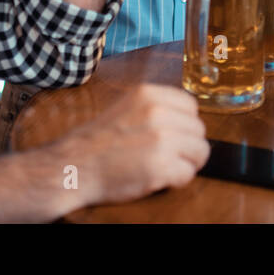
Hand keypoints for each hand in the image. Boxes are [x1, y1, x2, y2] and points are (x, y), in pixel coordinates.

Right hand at [53, 84, 209, 206]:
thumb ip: (156, 107)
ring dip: (186, 163)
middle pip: (199, 130)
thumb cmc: (97, 141)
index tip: (175, 135)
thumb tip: (186, 118)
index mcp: (149, 94)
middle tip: (169, 156)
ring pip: (200, 152)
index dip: (185, 124)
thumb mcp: (126, 107)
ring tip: (165, 167)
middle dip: (188, 146)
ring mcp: (161, 139)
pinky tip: (159, 178)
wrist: (73, 166)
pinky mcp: (160, 166)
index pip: (191, 106)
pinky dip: (177, 180)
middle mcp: (158, 113)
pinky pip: (188, 174)